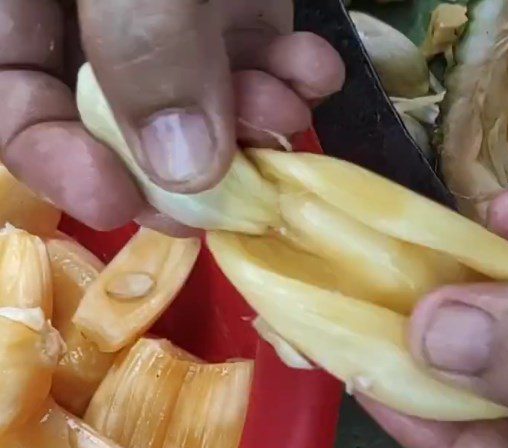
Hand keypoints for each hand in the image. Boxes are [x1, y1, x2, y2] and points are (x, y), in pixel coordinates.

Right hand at [0, 0, 343, 232]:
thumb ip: (142, 42)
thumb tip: (182, 169)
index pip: (13, 107)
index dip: (57, 165)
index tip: (117, 203)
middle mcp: (94, 18)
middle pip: (116, 123)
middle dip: (184, 165)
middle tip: (231, 189)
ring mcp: (168, 14)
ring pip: (199, 101)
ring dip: (251, 126)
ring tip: (284, 113)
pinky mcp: (235, 4)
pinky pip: (255, 59)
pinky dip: (288, 77)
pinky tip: (314, 71)